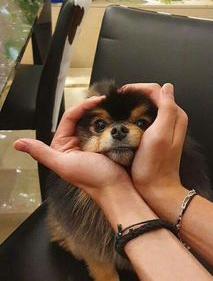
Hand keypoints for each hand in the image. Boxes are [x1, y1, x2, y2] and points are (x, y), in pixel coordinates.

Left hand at [14, 96, 129, 202]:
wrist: (116, 188)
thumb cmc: (92, 179)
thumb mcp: (64, 165)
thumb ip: (41, 153)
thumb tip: (19, 144)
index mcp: (63, 145)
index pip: (70, 117)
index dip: (82, 107)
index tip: (96, 101)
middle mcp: (76, 141)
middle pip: (83, 116)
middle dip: (93, 107)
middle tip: (105, 102)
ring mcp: (92, 141)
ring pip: (95, 120)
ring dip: (103, 113)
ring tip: (112, 107)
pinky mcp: (105, 142)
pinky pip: (106, 127)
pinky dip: (111, 120)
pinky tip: (117, 116)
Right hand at [121, 83, 187, 192]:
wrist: (155, 188)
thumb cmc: (154, 165)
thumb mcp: (160, 134)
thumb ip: (166, 109)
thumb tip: (167, 87)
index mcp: (175, 115)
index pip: (155, 90)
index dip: (137, 88)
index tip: (120, 94)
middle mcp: (172, 118)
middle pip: (152, 96)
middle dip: (134, 94)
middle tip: (116, 100)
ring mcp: (164, 126)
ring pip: (148, 105)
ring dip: (133, 104)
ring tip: (118, 108)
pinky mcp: (157, 134)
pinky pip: (145, 116)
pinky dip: (134, 114)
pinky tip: (124, 120)